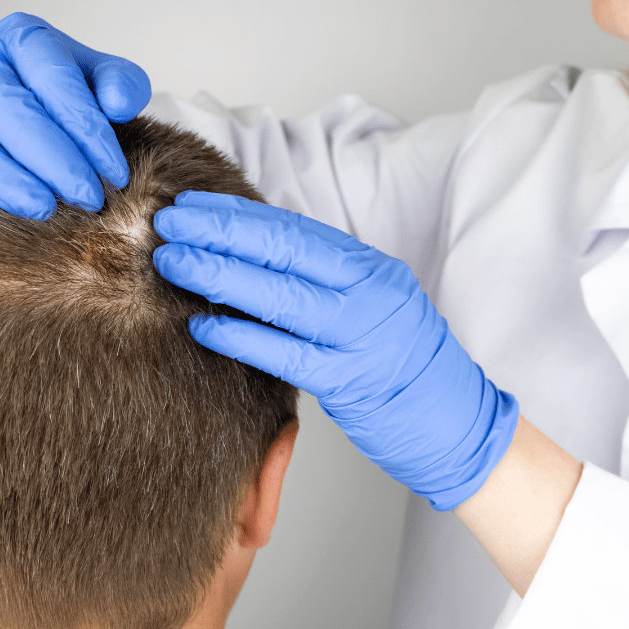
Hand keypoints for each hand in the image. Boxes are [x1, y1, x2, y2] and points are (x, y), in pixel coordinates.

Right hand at [0, 12, 150, 220]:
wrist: (45, 100)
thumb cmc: (79, 93)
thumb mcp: (109, 79)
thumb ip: (123, 84)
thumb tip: (117, 104)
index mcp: (23, 39)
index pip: (52, 79)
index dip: (86, 130)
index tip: (116, 174)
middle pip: (4, 107)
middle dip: (51, 159)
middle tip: (88, 198)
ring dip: (0, 178)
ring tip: (43, 210)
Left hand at [152, 192, 519, 511]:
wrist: (459, 423)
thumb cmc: (410, 368)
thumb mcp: (377, 307)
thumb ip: (329, 284)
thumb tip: (258, 260)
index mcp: (374, 269)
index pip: (296, 230)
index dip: (240, 215)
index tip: (194, 205)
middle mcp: (371, 293)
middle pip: (284, 251)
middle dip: (220, 232)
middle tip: (169, 223)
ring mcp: (362, 336)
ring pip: (279, 295)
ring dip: (219, 275)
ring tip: (174, 262)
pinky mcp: (350, 381)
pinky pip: (285, 354)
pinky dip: (241, 337)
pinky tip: (202, 326)